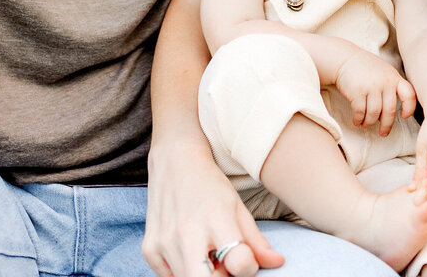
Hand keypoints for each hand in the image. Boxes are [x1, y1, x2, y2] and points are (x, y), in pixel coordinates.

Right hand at [143, 140, 283, 276]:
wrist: (174, 161)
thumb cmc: (210, 185)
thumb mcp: (237, 206)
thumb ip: (256, 239)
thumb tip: (278, 263)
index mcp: (216, 217)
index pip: (239, 262)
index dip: (249, 267)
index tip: (247, 260)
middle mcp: (187, 232)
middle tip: (226, 265)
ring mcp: (164, 242)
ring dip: (204, 275)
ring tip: (209, 254)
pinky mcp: (149, 249)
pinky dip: (184, 271)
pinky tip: (190, 251)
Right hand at [332, 48, 416, 135]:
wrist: (344, 58)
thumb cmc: (365, 67)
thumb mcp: (384, 71)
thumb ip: (391, 86)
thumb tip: (390, 113)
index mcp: (394, 77)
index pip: (409, 95)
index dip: (409, 108)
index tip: (404, 116)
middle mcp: (385, 82)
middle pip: (390, 111)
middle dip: (386, 125)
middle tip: (383, 133)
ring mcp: (371, 86)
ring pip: (374, 114)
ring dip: (369, 122)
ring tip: (365, 124)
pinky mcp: (357, 91)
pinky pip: (360, 112)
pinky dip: (358, 119)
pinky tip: (357, 120)